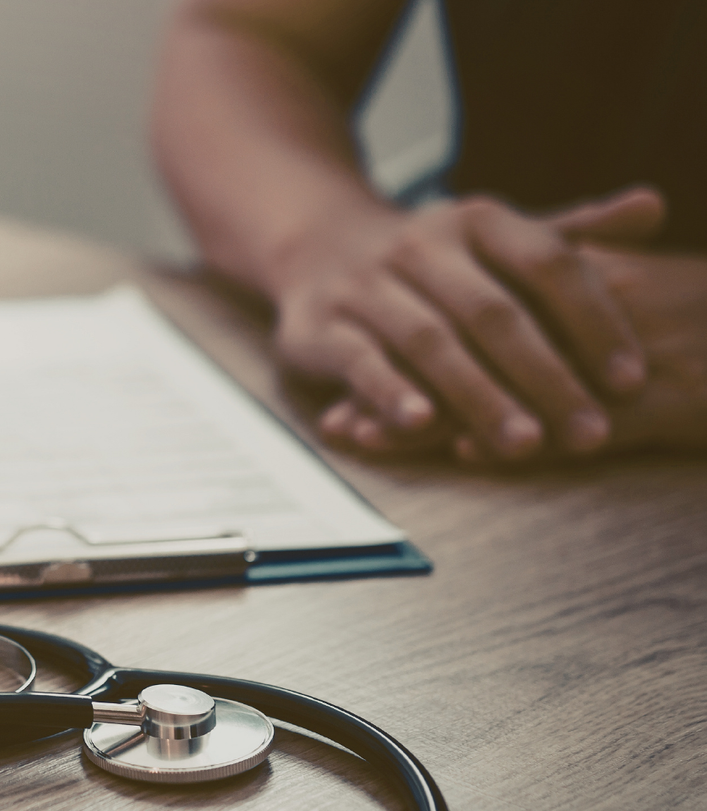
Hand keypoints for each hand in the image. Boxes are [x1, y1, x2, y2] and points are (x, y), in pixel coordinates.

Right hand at [321, 234, 706, 456]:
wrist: (316, 245)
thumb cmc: (430, 258)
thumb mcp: (495, 238)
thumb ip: (570, 236)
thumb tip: (651, 208)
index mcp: (475, 220)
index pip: (546, 265)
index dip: (592, 322)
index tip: (628, 380)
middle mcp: (418, 245)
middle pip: (491, 313)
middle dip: (545, 376)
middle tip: (588, 433)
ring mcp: (364, 286)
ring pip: (429, 344)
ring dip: (479, 396)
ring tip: (524, 445)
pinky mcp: (319, 329)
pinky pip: (359, 363)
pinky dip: (390, 394)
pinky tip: (421, 425)